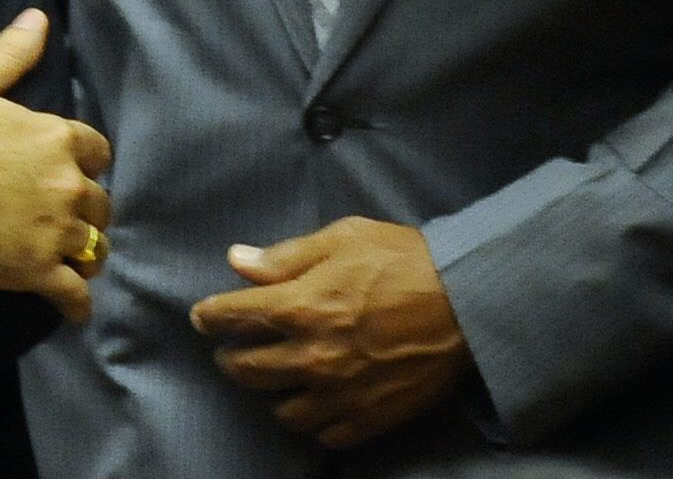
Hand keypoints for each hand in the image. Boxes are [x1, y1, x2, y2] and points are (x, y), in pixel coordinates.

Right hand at [0, 9, 113, 321]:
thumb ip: (11, 54)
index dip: (87, 164)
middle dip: (87, 211)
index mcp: (58, 138)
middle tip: (67, 220)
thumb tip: (39, 17)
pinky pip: (73, 293)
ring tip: (74, 261)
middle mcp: (67, 183)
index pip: (99, 153)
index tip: (73, 173)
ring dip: (87, 254)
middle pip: (101, 204)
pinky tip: (73, 307)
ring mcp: (55, 230)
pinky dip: (77, 303)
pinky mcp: (35, 270)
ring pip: (94, 247)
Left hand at [189, 217, 471, 448]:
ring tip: (277, 377)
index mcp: (301, 307)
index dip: (210, 316)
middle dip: (231, 356)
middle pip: (245, 369)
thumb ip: (286, 256)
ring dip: (271, 392)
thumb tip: (237, 261)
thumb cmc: (406, 260)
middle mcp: (311, 356)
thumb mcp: (345, 238)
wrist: (467, 302)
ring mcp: (338, 393)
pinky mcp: (366, 418)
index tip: (205, 316)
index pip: (231, 317)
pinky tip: (316, 402)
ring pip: (279, 410)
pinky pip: (322, 434)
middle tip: (234, 347)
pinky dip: (313, 419)